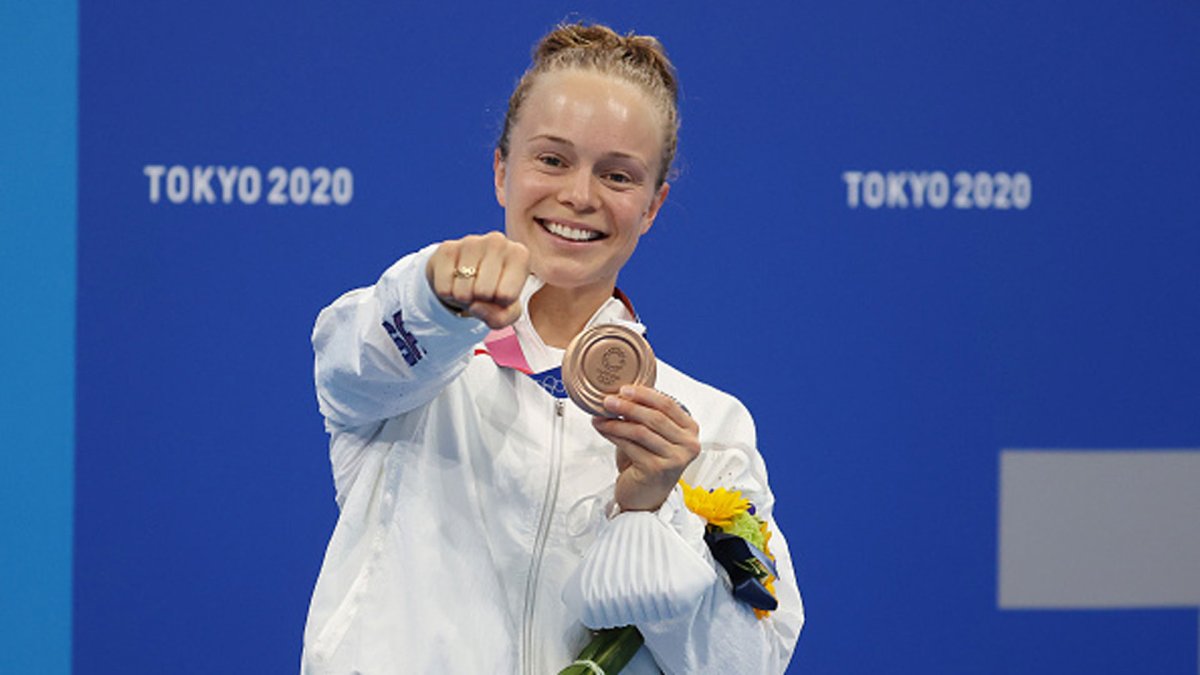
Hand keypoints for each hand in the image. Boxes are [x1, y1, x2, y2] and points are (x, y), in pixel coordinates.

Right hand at [425, 232, 529, 329]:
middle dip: (480, 300)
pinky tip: (455, 281)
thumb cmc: (495, 293)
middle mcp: (498, 241)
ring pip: (463, 292)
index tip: (500, 293)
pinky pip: (444, 288)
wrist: (467, 274)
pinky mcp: (447, 248)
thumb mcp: (507, 311)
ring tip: (469, 286)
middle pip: (484, 292)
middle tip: (482, 291)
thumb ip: (500, 317)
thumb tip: (475, 305)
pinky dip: (447, 293)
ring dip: (463, 298)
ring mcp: (471, 241)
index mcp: (519, 255)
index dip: (500, 304)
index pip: (506, 296)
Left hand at [592, 386, 700, 511]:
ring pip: (641, 431)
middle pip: (655, 417)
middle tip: (608, 400)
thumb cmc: (650, 463)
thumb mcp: (654, 435)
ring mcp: (675, 459)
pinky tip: (603, 429)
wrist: (646, 497)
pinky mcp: (657, 470)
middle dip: (628, 406)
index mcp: (691, 430)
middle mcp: (688, 445)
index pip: (668, 405)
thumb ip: (647, 416)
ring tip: (601, 415)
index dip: (645, 394)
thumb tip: (622, 394)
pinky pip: (631, 445)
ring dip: (617, 421)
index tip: (624, 389)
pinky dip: (613, 434)